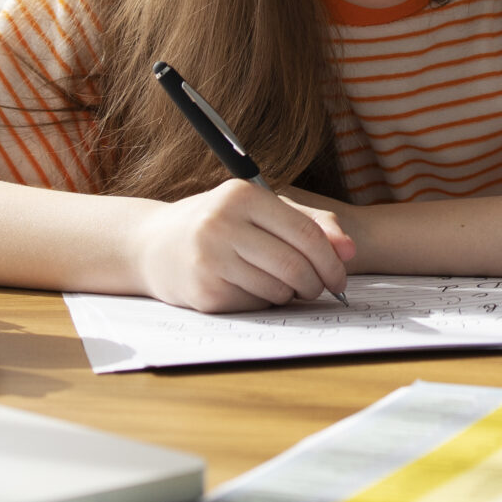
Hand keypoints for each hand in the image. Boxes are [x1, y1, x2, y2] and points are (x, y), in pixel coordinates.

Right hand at [130, 180, 355, 311]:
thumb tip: (350, 250)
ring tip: (284, 285)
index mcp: (241, 196)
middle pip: (294, 265)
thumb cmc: (215, 223)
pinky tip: (251, 288)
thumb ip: (310, 222)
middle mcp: (222, 225)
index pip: (305, 233)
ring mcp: (210, 260)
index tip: (341, 275)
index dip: (331, 260)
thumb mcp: (258, 209)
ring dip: (291, 294)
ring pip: (277, 289)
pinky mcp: (203, 293)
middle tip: (321, 288)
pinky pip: (254, 304)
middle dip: (317, 283)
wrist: (151, 245)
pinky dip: (264, 301)